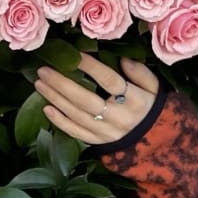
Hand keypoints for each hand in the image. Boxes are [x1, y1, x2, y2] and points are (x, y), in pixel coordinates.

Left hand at [34, 53, 160, 144]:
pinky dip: (60, 122)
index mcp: (136, 101)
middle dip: (62, 84)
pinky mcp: (99, 143)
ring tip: (39, 83)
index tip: (74, 54)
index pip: (110, 81)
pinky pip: (76, 133)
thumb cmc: (151, 108)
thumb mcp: (155, 89)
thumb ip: (141, 73)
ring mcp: (107, 133)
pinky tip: (46, 108)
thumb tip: (123, 59)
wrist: (157, 143)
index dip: (91, 67)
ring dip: (56, 99)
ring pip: (77, 116)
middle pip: (86, 100)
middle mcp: (119, 118)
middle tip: (44, 70)